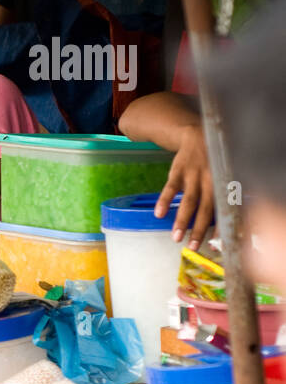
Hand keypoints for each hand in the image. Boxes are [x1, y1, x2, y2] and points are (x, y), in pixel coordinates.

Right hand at [158, 123, 214, 248]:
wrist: (197, 136)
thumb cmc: (213, 163)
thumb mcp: (223, 176)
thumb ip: (222, 197)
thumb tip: (222, 226)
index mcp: (225, 184)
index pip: (224, 210)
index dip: (220, 228)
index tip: (215, 245)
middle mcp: (212, 180)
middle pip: (206, 209)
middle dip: (199, 229)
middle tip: (192, 247)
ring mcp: (194, 174)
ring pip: (189, 201)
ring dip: (182, 220)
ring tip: (176, 237)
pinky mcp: (178, 170)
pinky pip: (170, 187)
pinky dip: (164, 200)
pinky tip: (159, 214)